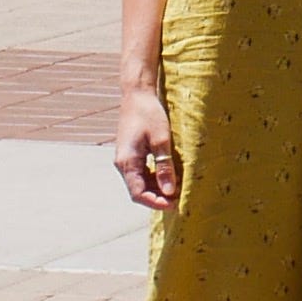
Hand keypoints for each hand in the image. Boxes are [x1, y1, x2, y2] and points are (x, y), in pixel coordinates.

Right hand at [114, 82, 178, 212]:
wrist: (137, 95)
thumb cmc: (149, 114)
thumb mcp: (161, 140)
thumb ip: (164, 166)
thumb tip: (170, 191)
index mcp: (127, 162)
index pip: (138, 193)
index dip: (155, 202)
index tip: (173, 205)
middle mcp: (123, 164)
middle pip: (138, 190)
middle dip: (157, 197)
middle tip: (179, 198)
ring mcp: (126, 160)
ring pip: (140, 183)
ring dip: (157, 188)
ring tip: (177, 189)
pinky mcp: (131, 155)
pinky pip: (141, 173)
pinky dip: (154, 178)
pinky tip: (170, 176)